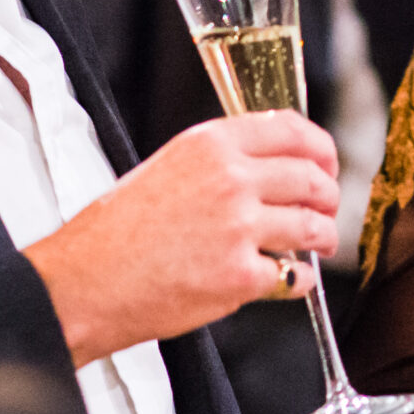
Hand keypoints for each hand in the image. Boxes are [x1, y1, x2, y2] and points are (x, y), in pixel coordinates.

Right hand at [27, 112, 340, 366]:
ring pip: (314, 227)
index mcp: (210, 144)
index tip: (327, 164)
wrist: (83, 283)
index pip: (292, 130)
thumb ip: (219, 162)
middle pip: (312, 178)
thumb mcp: (165, 168)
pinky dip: (298, 281)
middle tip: (326, 211)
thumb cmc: (114, 234)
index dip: (321, 149)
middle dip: (329, 198)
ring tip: (318, 246)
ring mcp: (239, 227)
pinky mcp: (240, 276)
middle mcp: (230, 178)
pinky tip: (286, 280)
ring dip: (324, 239)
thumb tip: (269, 167)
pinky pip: (295, 277)